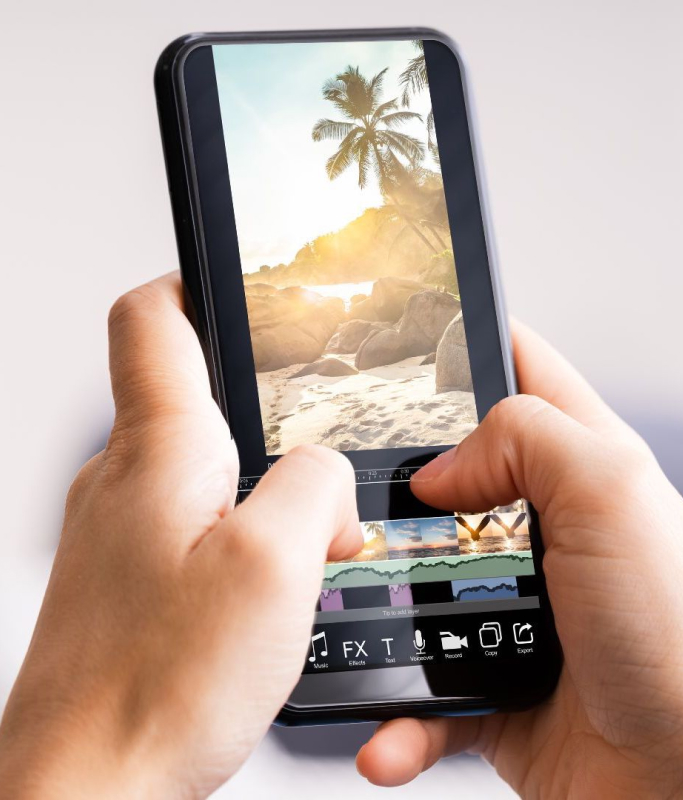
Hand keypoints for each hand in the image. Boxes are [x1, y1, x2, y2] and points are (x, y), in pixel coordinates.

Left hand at [0, 275, 360, 799]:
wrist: (82, 790)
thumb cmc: (153, 690)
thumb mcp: (276, 569)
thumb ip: (314, 488)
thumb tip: (326, 472)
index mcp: (160, 450)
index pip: (152, 316)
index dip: (195, 280)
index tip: (239, 277)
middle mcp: (126, 476)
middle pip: (190, 389)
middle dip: (263, 403)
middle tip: (316, 429)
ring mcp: (121, 526)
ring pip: (200, 463)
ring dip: (259, 482)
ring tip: (307, 529)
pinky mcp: (127, 573)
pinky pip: (191, 521)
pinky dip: (238, 531)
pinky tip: (273, 582)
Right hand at [357, 322, 682, 797]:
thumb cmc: (678, 638)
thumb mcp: (613, 496)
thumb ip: (527, 440)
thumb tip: (439, 469)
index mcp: (578, 467)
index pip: (517, 378)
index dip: (464, 351)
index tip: (403, 345)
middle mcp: (541, 530)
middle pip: (445, 478)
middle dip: (393, 486)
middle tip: (348, 494)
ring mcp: (509, 603)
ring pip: (417, 580)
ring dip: (379, 607)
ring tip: (350, 613)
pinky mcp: (489, 674)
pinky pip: (421, 685)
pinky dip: (398, 711)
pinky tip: (390, 723)